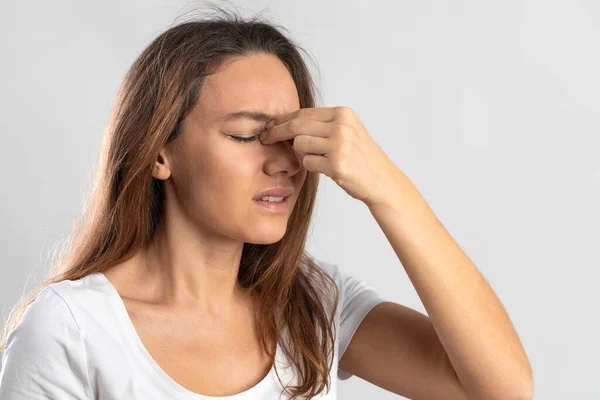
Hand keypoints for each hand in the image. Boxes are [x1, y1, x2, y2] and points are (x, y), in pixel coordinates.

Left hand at [259, 106, 401, 207]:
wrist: (381, 181)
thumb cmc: (360, 158)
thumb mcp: (346, 131)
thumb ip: (321, 124)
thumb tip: (284, 121)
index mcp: (343, 114)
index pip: (303, 113)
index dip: (282, 119)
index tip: (268, 125)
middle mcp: (342, 126)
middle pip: (296, 126)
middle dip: (276, 132)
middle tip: (264, 138)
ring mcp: (340, 145)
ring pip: (300, 145)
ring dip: (301, 153)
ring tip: (317, 158)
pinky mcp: (337, 165)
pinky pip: (307, 162)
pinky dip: (311, 166)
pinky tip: (325, 168)